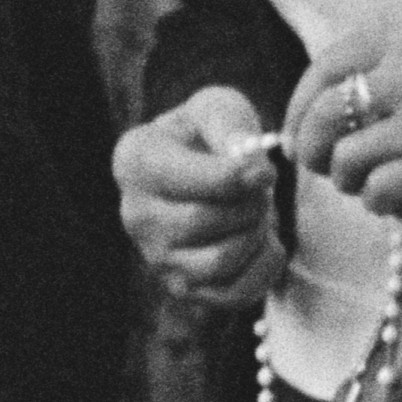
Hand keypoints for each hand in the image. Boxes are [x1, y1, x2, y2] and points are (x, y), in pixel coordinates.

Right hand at [114, 85, 287, 307]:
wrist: (203, 170)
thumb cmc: (209, 134)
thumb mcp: (218, 108)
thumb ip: (230, 125)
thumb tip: (250, 165)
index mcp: (136, 161)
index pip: (188, 181)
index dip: (237, 177)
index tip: (265, 172)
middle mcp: (135, 214)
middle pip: (204, 222)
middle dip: (250, 204)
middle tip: (260, 190)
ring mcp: (156, 257)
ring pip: (220, 261)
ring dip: (256, 234)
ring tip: (257, 212)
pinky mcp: (184, 288)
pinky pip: (235, 294)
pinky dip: (263, 267)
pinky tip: (262, 240)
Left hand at [287, 25, 401, 217]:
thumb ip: (388, 72)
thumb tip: (318, 116)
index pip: (325, 67)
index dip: (300, 107)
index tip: (301, 132)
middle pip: (322, 116)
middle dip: (314, 151)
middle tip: (329, 168)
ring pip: (344, 160)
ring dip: (351, 182)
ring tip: (379, 184)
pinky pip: (376, 192)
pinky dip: (381, 203)